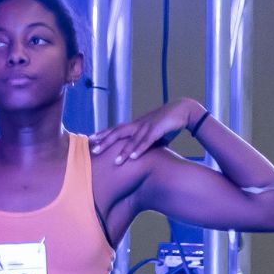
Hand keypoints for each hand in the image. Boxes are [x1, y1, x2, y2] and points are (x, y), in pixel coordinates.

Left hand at [91, 99, 206, 165]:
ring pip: (132, 140)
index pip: (115, 129)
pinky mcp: (158, 129)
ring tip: (115, 162)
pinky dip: (139, 149)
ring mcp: (147, 126)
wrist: (183, 110)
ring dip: (123, 151)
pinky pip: (147, 141)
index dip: (103, 134)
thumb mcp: (153, 132)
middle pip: (118, 133)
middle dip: (105, 141)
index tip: (90, 139)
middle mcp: (139, 124)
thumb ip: (145, 140)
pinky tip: (133, 157)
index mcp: (136, 124)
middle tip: (93, 150)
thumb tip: (140, 151)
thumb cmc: (168, 122)